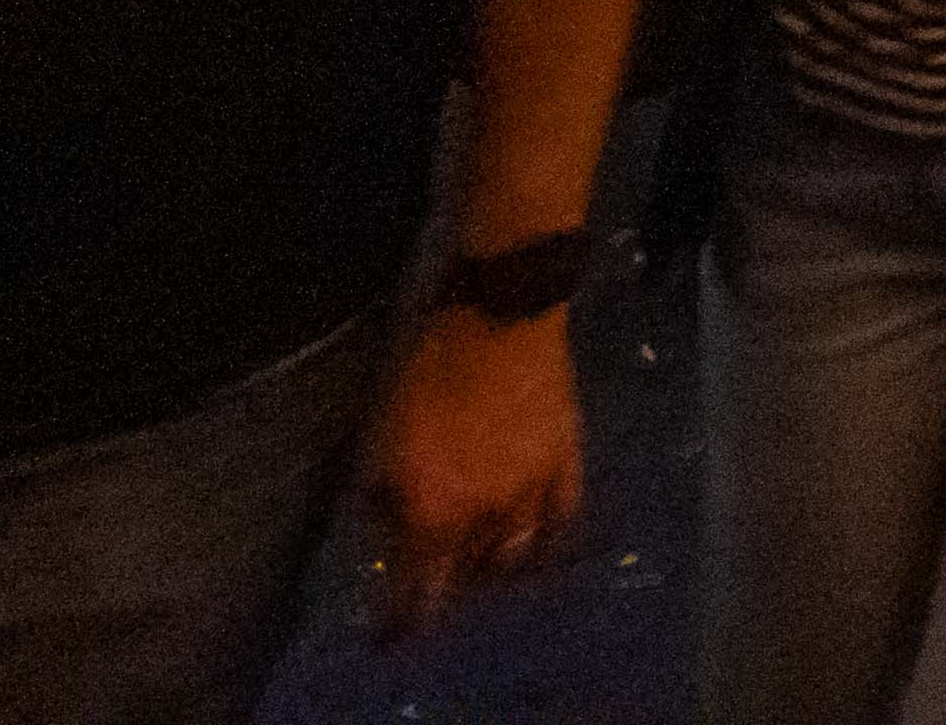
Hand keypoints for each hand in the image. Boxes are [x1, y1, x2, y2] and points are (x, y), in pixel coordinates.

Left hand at [365, 300, 583, 621]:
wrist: (499, 314)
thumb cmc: (424, 369)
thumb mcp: (378, 436)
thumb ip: (379, 498)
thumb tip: (387, 534)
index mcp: (434, 513)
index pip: (419, 594)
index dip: (402, 620)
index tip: (390, 630)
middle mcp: (486, 517)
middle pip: (467, 581)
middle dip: (445, 590)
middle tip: (431, 583)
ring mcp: (532, 494)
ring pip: (516, 560)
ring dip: (492, 573)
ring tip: (476, 566)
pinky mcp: (566, 465)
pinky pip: (562, 525)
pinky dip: (547, 547)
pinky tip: (535, 550)